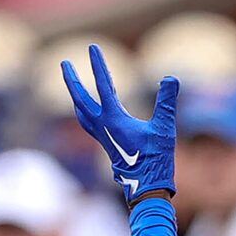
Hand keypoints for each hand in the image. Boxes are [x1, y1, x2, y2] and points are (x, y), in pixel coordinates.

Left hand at [62, 44, 179, 204]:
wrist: (146, 187)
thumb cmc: (156, 158)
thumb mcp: (165, 128)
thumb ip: (167, 102)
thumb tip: (171, 78)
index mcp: (114, 120)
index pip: (103, 86)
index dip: (99, 65)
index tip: (92, 48)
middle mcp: (103, 126)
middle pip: (81, 99)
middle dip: (72, 80)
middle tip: (64, 62)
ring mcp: (102, 136)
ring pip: (82, 111)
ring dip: (77, 95)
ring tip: (73, 83)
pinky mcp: (106, 143)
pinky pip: (89, 121)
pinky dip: (85, 110)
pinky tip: (88, 109)